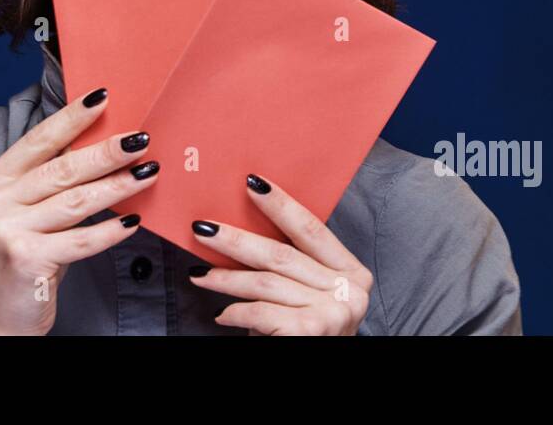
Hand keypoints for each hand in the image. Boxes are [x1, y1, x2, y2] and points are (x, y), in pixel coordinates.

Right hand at [0, 86, 159, 334]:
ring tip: (147, 174)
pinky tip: (133, 222)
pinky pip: (79, 240)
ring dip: (118, 186)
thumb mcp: (27, 213)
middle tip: (141, 139)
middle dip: (107, 152)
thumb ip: (52, 183)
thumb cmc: (22, 259)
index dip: (72, 118)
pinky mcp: (26, 258)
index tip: (102, 99)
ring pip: (76, 201)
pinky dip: (110, 231)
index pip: (39, 141)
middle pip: (62, 169)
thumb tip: (102, 146)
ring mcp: (7, 230)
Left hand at [188, 173, 372, 335]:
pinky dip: (235, 312)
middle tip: (203, 227)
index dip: (281, 204)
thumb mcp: (311, 293)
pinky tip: (222, 314)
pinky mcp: (312, 330)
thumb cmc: (307, 333)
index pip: (312, 228)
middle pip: (282, 253)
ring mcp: (334, 312)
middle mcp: (350, 290)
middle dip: (236, 239)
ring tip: (200, 274)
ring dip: (225, 278)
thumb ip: (294, 265)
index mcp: (352, 272)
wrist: (318, 370)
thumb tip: (245, 226)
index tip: (251, 182)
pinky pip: (261, 312)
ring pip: (266, 282)